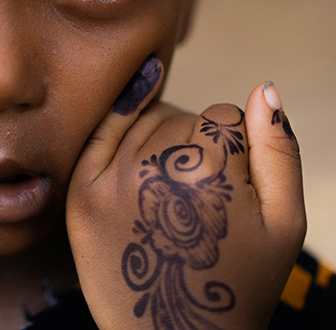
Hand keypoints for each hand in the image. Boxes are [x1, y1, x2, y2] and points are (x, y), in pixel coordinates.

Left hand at [66, 58, 305, 328]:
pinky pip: (102, 131)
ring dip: (160, 132)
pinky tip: (136, 102)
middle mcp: (157, 168)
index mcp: (212, 173)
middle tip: (200, 187)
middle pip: (181, 116)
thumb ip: (278, 150)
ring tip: (174, 178)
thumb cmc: (239, 278)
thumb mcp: (284, 222)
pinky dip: (120, 117)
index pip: (223, 116)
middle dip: (197, 140)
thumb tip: (266, 87)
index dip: (233, 143)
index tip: (230, 179)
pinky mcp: (81, 191)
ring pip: (143, 117)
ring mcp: (112, 178)